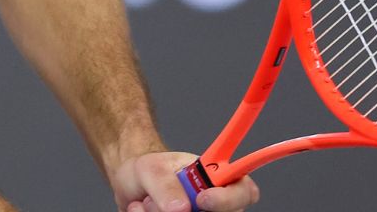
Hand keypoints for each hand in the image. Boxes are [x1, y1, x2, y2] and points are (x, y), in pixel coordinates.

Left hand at [109, 150, 258, 211]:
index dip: (229, 199)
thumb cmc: (150, 174)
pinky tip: (145, 211)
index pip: (244, 191)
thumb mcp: (151, 168)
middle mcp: (217, 207)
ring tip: (149, 203)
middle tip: (162, 202)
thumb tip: (181, 207)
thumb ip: (165, 183)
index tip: (203, 199)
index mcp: (218, 180)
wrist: (133, 189)